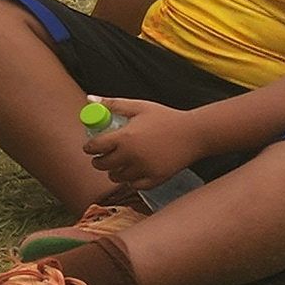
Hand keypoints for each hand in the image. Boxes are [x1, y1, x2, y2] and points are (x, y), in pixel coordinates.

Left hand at [83, 99, 205, 189]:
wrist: (196, 133)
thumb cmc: (167, 118)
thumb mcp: (138, 107)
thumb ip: (112, 104)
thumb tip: (89, 99)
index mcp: (124, 137)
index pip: (94, 147)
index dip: (89, 147)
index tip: (90, 147)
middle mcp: (132, 156)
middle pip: (102, 165)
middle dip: (98, 161)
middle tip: (101, 157)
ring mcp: (144, 169)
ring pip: (117, 177)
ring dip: (113, 171)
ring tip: (117, 164)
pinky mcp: (156, 179)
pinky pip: (135, 185)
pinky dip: (131, 180)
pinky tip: (132, 172)